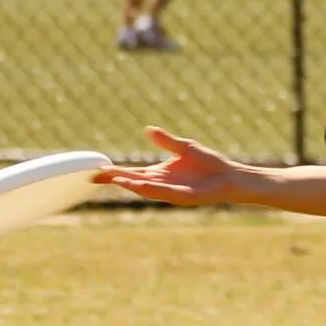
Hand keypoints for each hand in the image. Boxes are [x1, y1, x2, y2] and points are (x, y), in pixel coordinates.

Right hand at [96, 126, 240, 205]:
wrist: (230, 176)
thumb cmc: (209, 163)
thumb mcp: (184, 147)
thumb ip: (166, 140)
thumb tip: (148, 129)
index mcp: (159, 173)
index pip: (132, 173)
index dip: (115, 172)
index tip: (98, 169)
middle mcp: (162, 184)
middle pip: (133, 182)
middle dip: (116, 180)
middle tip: (95, 177)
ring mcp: (171, 191)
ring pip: (146, 189)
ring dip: (130, 185)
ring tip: (115, 180)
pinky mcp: (184, 196)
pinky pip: (164, 193)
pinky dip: (151, 189)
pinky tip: (140, 185)